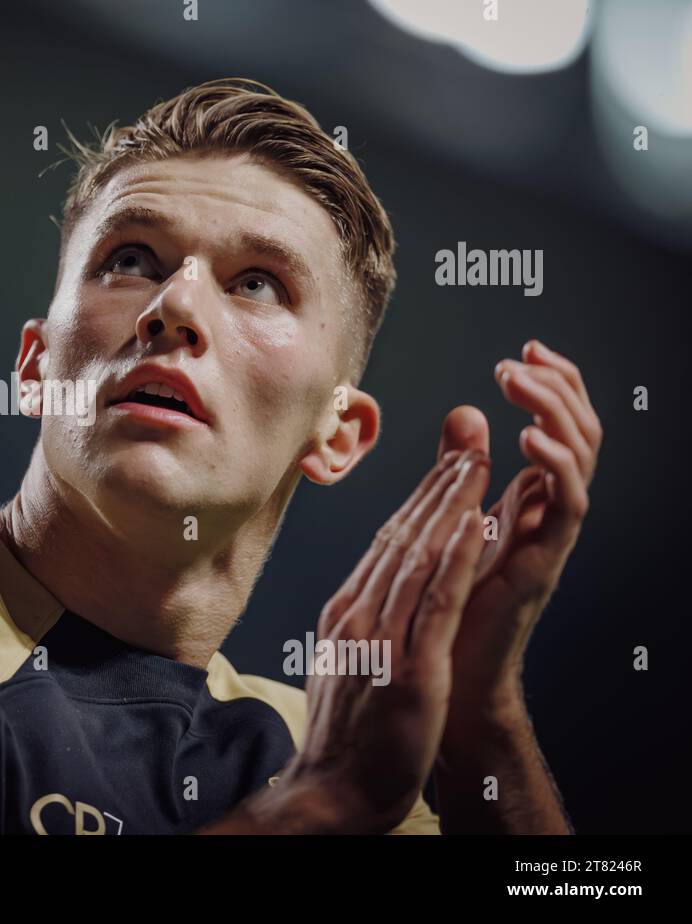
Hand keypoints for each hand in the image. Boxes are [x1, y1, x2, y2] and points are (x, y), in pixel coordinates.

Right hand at [203, 448, 490, 832]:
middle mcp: (359, 614)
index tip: (443, 468)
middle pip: (402, 537)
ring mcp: (382, 638)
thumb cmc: (342, 734)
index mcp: (344, 612)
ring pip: (419, 556)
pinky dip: (455, 556)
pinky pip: (436, 600)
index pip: (385, 544)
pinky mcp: (411, 666)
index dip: (418, 501)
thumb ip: (353, 623)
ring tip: (475, 463)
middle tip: (467, 444)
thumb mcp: (339, 663)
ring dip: (449, 504)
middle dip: (437, 487)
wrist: (331, 788)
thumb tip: (363, 594)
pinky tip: (472, 522)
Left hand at [435, 340, 601, 746]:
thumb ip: (460, 469)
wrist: (445, 676)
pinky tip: (530, 440)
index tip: (525, 349)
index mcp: (528, 496)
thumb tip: (465, 412)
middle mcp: (547, 512)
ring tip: (522, 386)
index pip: (559, 426)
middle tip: (520, 360)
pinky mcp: (542, 562)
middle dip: (557, 387)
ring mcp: (550, 536)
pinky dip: (556, 467)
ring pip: (581, 460)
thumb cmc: (446, 601)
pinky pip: (566, 507)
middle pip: (580, 433)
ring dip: (556, 414)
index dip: (552, 384)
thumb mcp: (452, 519)